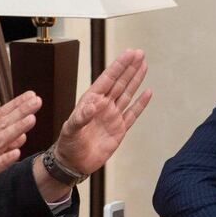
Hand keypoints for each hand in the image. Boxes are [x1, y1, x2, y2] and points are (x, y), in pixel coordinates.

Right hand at [0, 91, 41, 215]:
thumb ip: (3, 145)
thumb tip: (22, 135)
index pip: (0, 116)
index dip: (15, 105)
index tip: (31, 95)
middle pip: (2, 124)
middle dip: (20, 112)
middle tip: (36, 100)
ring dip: (16, 129)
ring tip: (31, 119)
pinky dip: (5, 159)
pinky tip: (17, 153)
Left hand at [52, 49, 150, 175]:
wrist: (73, 163)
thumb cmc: (68, 144)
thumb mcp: (70, 129)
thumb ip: (81, 117)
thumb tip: (93, 105)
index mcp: (91, 101)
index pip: (108, 79)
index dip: (119, 66)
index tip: (129, 54)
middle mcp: (103, 106)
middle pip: (119, 82)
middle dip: (129, 67)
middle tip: (139, 53)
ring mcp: (112, 116)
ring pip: (127, 94)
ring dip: (135, 79)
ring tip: (144, 65)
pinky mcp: (119, 130)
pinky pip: (132, 114)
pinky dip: (140, 104)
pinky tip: (147, 93)